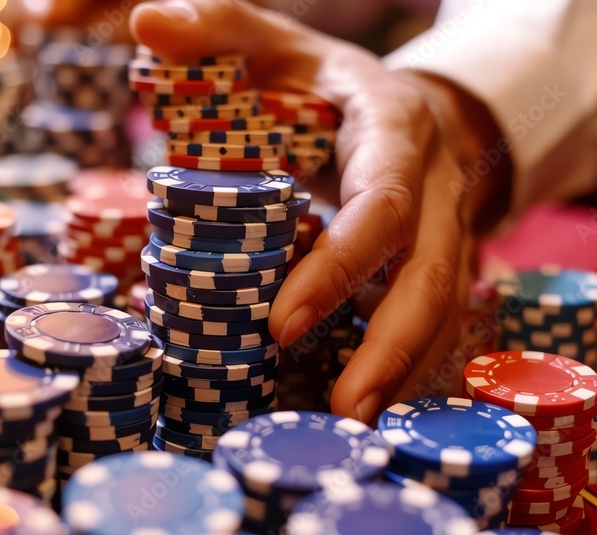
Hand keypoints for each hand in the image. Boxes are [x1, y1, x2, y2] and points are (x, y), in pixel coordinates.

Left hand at [131, 0, 509, 423]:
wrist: (411, 104)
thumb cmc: (324, 81)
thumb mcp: (275, 41)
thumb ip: (217, 27)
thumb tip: (147, 21)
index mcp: (394, 130)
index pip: (380, 203)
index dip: (341, 265)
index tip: (281, 323)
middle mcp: (435, 187)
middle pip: (431, 274)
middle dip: (390, 344)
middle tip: (341, 409)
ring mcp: (449, 232)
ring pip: (445, 309)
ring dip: (405, 372)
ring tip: (356, 431)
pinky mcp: (441, 267)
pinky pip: (436, 324)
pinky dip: (407, 370)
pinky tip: (367, 412)